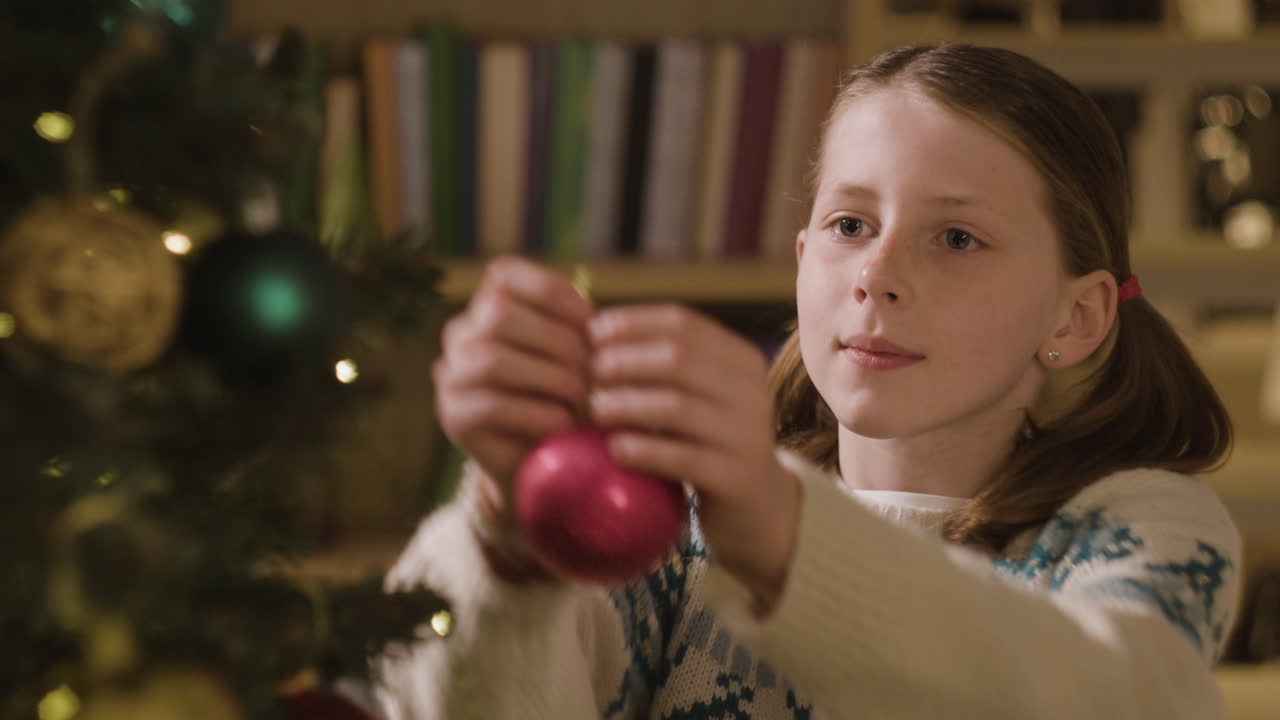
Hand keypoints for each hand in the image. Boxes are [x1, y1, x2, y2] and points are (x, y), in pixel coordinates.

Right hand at [433, 257, 592, 495]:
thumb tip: (596, 325)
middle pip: (500, 314)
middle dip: (558, 340)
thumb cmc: (561, 397)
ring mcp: (451, 375)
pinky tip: (563, 424)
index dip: (550, 290)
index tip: (590, 319)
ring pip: (494, 360)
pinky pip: (492, 406)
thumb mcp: (573, 356)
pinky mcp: (453, 417)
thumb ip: (575, 330)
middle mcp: (460, 335)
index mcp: (487, 306)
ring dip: (551, 378)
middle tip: (594, 371)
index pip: (503, 275)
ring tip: (582, 398)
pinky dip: (538, 414)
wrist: (539, 460)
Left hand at [587, 305, 801, 609]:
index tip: (592, 332)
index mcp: (742, 359)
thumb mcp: (697, 394)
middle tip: (590, 373)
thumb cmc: (707, 440)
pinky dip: (642, 449)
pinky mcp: (736, 477)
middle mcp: (753, 391)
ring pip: (678, 407)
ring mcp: (748, 435)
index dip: (633, 323)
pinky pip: (682, 458)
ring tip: (595, 411)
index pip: (684, 323)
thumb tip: (594, 330)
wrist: (755, 505)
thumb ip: (661, 364)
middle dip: (625, 361)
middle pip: (679, 359)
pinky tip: (614, 449)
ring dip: (627, 405)